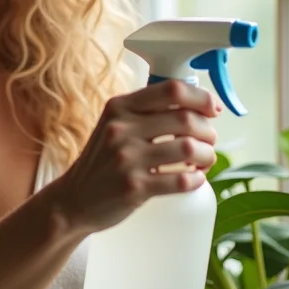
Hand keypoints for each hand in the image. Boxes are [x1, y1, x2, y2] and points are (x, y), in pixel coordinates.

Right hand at [58, 79, 220, 235]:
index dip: (200, 97)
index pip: (171, 90)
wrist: (75, 199)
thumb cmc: (103, 160)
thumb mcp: (113, 125)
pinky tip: (194, 178)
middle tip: (209, 141)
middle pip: (186, 119)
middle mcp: (121, 128)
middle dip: (208, 131)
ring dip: (207, 156)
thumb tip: (197, 106)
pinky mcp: (134, 187)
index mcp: (119, 107)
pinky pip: (181, 180)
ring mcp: (127, 158)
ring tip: (204, 161)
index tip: (212, 109)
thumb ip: (144, 112)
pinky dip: (197, 179)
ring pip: (189, 149)